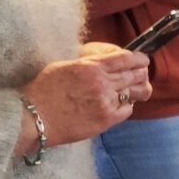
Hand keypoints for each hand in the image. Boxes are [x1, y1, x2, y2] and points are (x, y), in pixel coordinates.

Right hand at [23, 48, 150, 150]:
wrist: (34, 118)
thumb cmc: (42, 91)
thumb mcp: (63, 66)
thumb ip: (86, 65)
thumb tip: (100, 63)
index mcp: (90, 66)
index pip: (124, 59)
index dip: (138, 59)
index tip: (143, 59)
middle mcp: (101, 82)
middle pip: (132, 75)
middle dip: (140, 73)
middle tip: (143, 74)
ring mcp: (106, 101)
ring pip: (132, 92)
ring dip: (136, 90)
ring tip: (137, 90)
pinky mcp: (106, 119)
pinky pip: (126, 110)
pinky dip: (126, 106)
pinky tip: (121, 105)